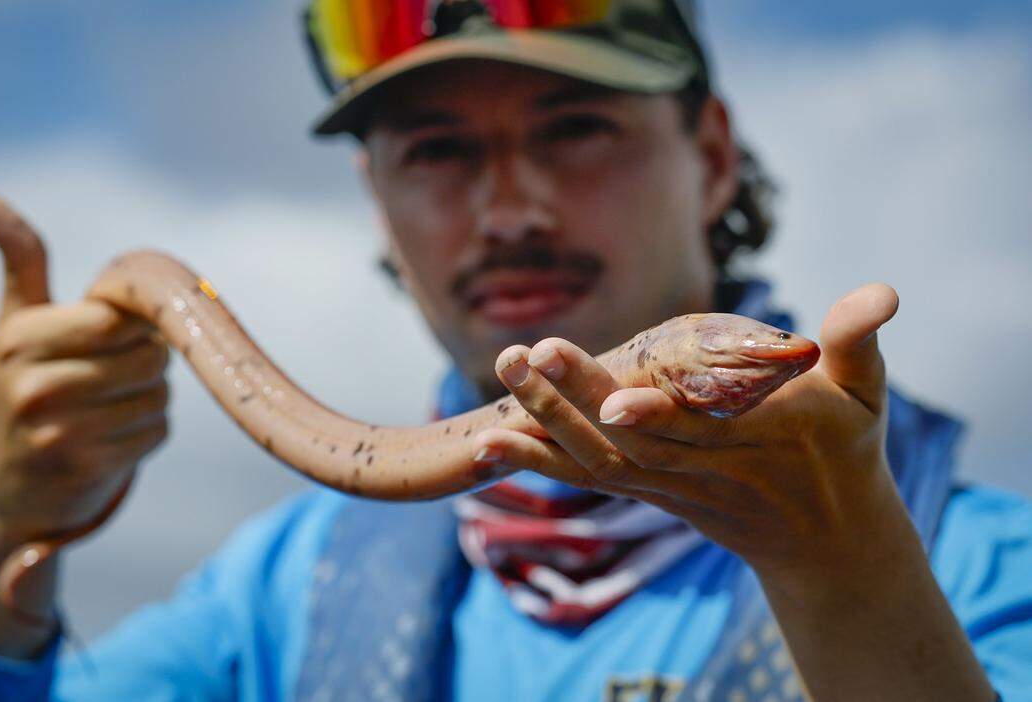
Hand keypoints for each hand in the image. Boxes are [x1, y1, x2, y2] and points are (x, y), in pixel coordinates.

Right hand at [0, 194, 169, 653]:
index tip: (119, 330)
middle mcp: (33, 386)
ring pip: (158, 393)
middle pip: (147, 354)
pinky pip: (157, 430)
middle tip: (116, 370)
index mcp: (18, 341)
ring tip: (111, 404)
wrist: (3, 489)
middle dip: (147, 358)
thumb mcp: (14, 325)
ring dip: (150, 396)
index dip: (134, 322)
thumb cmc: (21, 388)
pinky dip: (148, 431)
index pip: (116, 318)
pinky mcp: (88, 468)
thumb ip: (19, 261)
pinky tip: (113, 436)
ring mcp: (59, 432)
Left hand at [474, 284, 912, 591]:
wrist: (823, 538)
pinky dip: (539, 465)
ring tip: (497, 387)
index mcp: (764, 439)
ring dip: (544, 430)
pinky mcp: (648, 494)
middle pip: (634, 443)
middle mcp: (709, 470)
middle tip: (523, 356)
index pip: (707, 431)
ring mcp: (672, 488)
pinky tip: (489, 444)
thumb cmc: (845, 449)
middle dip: (575, 403)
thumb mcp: (864, 394)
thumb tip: (882, 291)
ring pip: (601, 464)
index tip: (615, 397)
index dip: (662, 416)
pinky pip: (589, 481)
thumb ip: (858, 342)